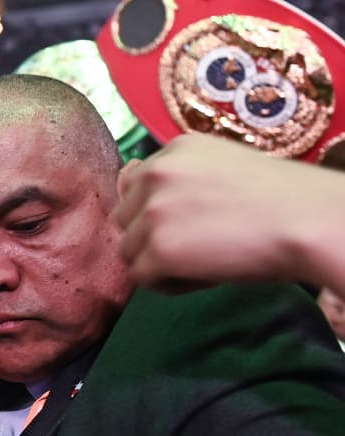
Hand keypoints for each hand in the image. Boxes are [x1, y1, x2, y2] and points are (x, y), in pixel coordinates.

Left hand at [114, 133, 337, 289]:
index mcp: (175, 151)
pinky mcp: (158, 249)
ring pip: (129, 251)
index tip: (192, 222)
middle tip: (200, 245)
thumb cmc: (282, 200)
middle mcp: (156, 175)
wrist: (309, 221)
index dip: (158, 212)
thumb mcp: (222, 169)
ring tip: (205, 260)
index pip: (135, 187)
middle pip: (125, 219)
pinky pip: (143, 278)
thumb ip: (176, 177)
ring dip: (160, 263)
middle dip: (153, 236)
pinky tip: (205, 275)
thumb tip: (125, 178)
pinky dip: (170, 284)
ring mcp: (153, 212)